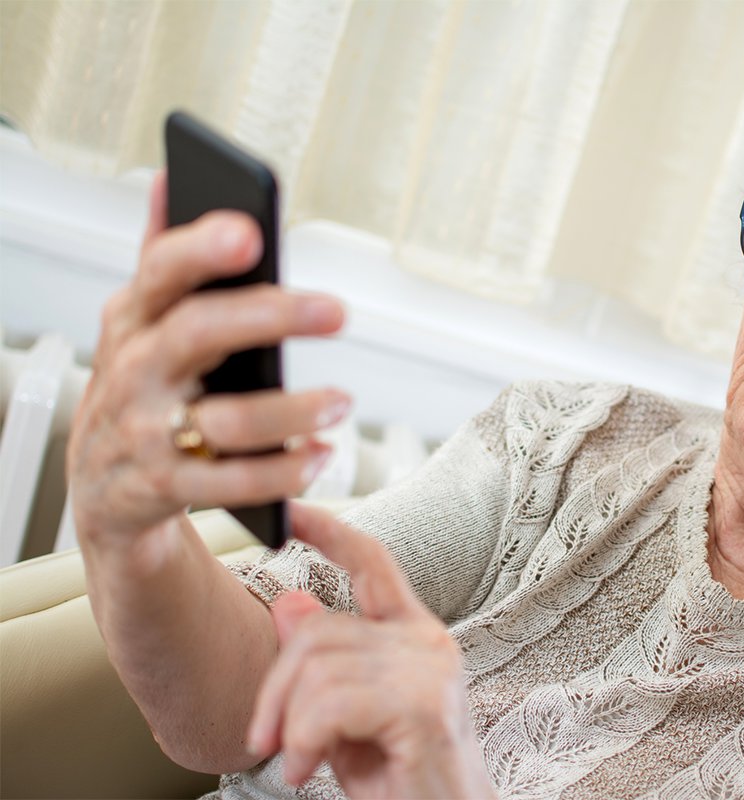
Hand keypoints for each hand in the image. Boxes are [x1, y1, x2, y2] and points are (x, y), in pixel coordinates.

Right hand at [67, 171, 347, 561]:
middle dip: (269, 318)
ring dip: (291, 411)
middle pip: (197, 334)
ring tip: (341, 401)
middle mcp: (133, 372)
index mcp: (133, 320)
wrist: (103, 486)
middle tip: (336, 311)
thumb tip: (169, 177)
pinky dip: (281, 473)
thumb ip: (163, 256)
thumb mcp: (141, 320)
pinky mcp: (164, 488)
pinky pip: (229, 484)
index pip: (162, 272)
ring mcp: (145, 433)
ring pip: (223, 420)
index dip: (202, 249)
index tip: (251, 230)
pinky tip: (320, 457)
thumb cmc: (140, 385)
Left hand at [247, 503, 494, 799]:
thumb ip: (323, 663)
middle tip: (266, 740)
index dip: (329, 531)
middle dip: (274, 691)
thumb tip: (288, 603)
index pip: (372, 563)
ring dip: (289, 725)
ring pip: (317, 667)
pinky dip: (305, 740)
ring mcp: (430, 671)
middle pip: (317, 631)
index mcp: (414, 635)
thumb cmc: (400, 779)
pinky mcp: (422, 706)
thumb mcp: (343, 716)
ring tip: (300, 762)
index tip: (290, 510)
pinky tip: (311, 767)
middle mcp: (429, 642)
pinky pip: (330, 702)